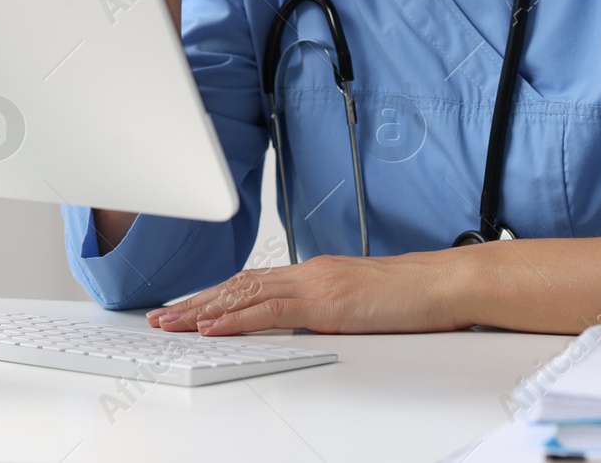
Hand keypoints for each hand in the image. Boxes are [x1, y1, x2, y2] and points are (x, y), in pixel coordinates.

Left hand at [145, 251, 474, 335]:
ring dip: (201, 311)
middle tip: (161, 316)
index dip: (215, 296)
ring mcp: (313, 284)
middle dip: (195, 303)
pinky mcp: (324, 302)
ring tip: (170, 323)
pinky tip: (210, 327)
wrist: (440, 284)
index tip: (187, 308)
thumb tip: (302, 326)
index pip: (251, 284)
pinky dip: (235, 319)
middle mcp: (306, 273)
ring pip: (243, 295)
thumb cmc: (408, 297)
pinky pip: (269, 312)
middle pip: (237, 286)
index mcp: (312, 274)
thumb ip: (325, 311)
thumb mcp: (356, 305)